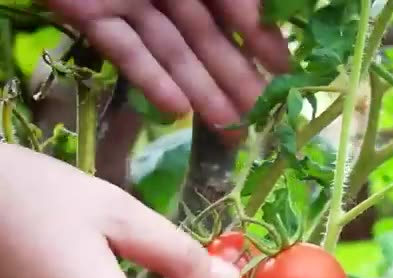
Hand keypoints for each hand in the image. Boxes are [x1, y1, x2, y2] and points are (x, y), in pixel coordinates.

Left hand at [48, 0, 290, 127]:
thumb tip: (263, 21)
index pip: (237, 12)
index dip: (264, 44)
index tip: (288, 79)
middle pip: (207, 40)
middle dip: (236, 81)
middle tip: (263, 122)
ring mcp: (128, 2)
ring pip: (171, 51)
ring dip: (200, 91)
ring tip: (229, 132)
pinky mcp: (88, 13)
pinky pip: (122, 47)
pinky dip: (148, 78)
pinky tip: (176, 110)